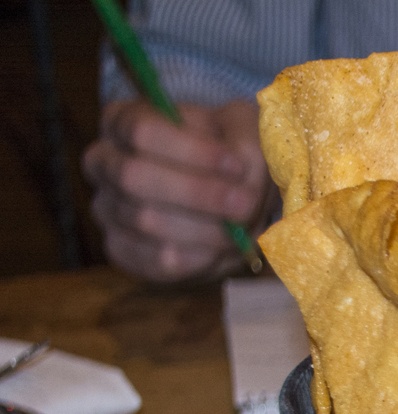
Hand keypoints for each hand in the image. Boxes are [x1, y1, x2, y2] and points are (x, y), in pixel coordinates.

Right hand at [82, 97, 273, 282]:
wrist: (230, 203)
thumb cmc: (230, 158)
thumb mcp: (245, 137)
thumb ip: (244, 146)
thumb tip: (239, 170)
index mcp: (123, 121)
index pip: (139, 130)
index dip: (191, 150)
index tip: (236, 164)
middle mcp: (103, 161)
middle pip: (132, 175)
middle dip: (195, 193)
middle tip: (244, 203)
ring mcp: (105, 206)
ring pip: (144, 220)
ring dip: (202, 228)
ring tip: (238, 229)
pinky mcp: (119, 248)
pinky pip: (150, 259)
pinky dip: (193, 258)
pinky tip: (218, 250)